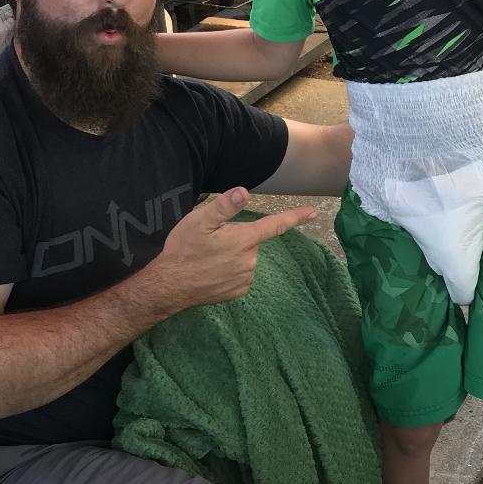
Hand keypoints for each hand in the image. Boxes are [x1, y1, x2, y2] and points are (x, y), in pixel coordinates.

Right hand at [149, 188, 316, 309]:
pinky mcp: (238, 292)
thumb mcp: (198, 221)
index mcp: (243, 240)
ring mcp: (245, 278)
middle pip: (251, 241)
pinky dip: (230, 270)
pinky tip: (212, 271)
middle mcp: (250, 260)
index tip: (313, 212)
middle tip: (211, 241)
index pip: (275, 225)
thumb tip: (244, 192)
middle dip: (236, 237)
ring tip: (208, 257)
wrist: (168, 286)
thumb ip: (223, 206)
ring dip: (232, 255)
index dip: (295, 217)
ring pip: (245, 258)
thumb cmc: (182, 249)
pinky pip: (240, 274)